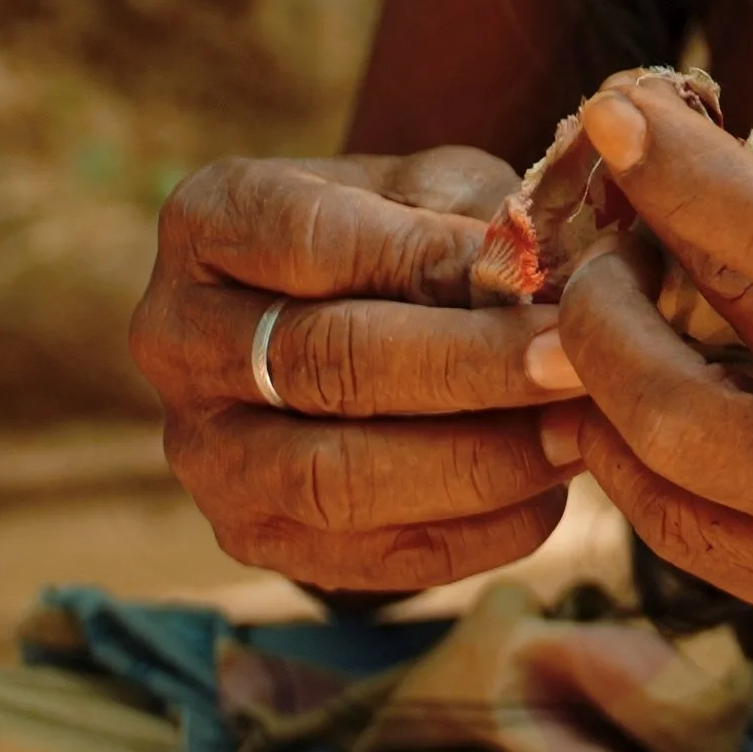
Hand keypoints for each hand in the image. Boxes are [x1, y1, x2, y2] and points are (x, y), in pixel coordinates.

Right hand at [130, 149, 583, 592]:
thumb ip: (474, 225)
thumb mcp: (429, 192)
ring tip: (575, 434)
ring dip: (474, 461)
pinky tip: (549, 495)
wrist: (344, 320)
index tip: (543, 281)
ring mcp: (205, 450)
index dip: (430, 263)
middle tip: (575, 363)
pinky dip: (472, 533)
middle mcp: (176, 336)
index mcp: (209, 220)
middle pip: (325, 363)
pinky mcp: (252, 539)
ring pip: (338, 475)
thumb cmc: (401, 236)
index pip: (312, 241)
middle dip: (467, 368)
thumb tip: (547, 282)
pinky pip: (366, 558)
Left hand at [548, 83, 752, 683]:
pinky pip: (696, 544)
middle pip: (703, 361)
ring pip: (667, 468)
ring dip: (601, 371)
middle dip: (613, 272)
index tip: (617, 119)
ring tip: (591, 306)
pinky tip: (617, 403)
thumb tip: (751, 186)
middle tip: (596, 216)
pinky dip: (636, 463)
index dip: (695, 185)